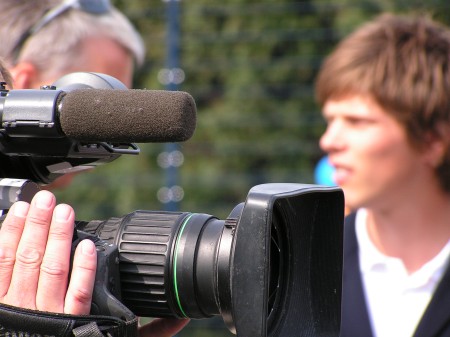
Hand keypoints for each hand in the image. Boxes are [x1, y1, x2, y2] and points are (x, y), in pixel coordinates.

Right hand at [0, 190, 96, 313]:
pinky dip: (83, 269)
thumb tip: (4, 249)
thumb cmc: (18, 334)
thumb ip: (2, 279)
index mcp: (1, 303)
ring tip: (64, 212)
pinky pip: (80, 293)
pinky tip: (87, 247)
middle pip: (30, 259)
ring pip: (53, 270)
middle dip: (38, 226)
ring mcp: (50, 315)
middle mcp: (23, 308)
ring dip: (59, 238)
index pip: (4, 259)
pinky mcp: (73, 323)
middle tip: (47, 199)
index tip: (23, 208)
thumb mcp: (3, 312)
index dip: (12, 231)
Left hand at [0, 190, 188, 335]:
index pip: (80, 291)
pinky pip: (1, 272)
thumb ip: (150, 331)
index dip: (84, 266)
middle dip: (51, 232)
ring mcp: (20, 309)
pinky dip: (6, 246)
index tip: (89, 243)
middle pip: (48, 268)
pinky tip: (13, 221)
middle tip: (55, 203)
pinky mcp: (0, 304)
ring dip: (30, 232)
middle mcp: (45, 316)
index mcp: (74, 324)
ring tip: (38, 205)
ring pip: (25, 266)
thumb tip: (182, 318)